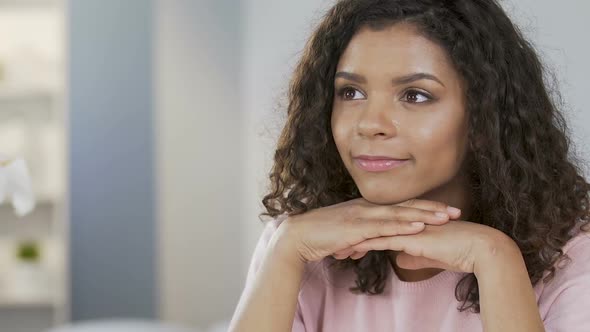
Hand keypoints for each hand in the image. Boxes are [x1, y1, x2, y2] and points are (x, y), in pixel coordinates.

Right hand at [276, 198, 460, 263]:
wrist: (297, 236)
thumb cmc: (319, 236)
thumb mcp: (344, 234)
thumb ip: (358, 236)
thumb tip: (365, 244)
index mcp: (366, 209)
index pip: (400, 206)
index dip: (424, 207)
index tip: (444, 210)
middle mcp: (367, 208)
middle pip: (406, 206)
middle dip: (433, 208)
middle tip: (456, 212)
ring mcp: (362, 216)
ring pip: (399, 214)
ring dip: (424, 215)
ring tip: (446, 217)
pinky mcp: (356, 228)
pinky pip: (384, 227)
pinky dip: (403, 226)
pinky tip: (418, 227)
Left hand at [345, 218, 508, 273]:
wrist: (479, 249)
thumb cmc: (461, 252)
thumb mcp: (431, 256)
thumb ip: (415, 256)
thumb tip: (401, 260)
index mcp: (411, 223)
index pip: (382, 227)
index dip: (364, 234)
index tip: (347, 241)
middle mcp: (406, 222)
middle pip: (372, 227)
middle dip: (352, 235)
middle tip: (334, 242)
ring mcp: (407, 227)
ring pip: (373, 233)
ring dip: (354, 241)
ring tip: (336, 249)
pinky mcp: (410, 237)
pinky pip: (382, 241)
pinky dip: (365, 246)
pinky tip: (352, 251)